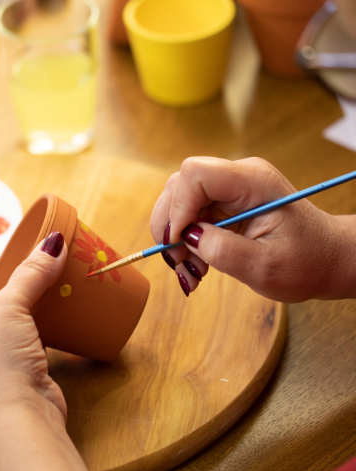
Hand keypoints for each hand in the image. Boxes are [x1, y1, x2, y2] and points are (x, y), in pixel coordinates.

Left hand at [0, 232, 92, 470]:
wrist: (21, 413)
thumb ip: (31, 273)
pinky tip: (59, 328)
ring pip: (13, 335)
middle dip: (11, 304)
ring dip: (30, 321)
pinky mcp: (23, 378)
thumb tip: (53, 241)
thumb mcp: (9, 306)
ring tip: (49, 302)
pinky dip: (44, 337)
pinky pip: (32, 349)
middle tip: (33, 286)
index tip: (0, 283)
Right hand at [151, 156, 347, 302]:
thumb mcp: (264, 266)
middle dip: (170, 225)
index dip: (177, 207)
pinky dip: (185, 241)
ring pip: (180, 202)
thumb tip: (185, 236)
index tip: (177, 243)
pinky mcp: (224, 203)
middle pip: (180, 186)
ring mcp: (230, 189)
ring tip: (190, 270)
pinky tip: (196, 265)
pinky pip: (191, 215)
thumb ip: (221, 250)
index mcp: (253, 182)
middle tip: (178, 262)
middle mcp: (238, 177)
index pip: (195, 174)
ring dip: (176, 237)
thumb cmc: (306, 262)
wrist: (325, 260)